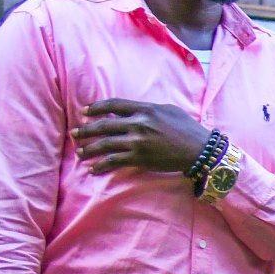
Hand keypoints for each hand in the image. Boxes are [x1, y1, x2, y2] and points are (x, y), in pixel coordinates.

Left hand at [74, 99, 213, 174]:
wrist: (200, 151)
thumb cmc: (188, 129)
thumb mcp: (168, 110)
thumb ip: (148, 108)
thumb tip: (131, 110)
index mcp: (144, 109)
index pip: (113, 105)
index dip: (96, 108)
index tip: (85, 112)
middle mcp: (138, 124)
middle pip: (104, 125)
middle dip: (85, 130)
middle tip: (74, 133)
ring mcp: (137, 142)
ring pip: (105, 144)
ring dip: (89, 148)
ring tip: (80, 152)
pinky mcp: (139, 158)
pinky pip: (114, 161)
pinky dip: (102, 165)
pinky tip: (94, 168)